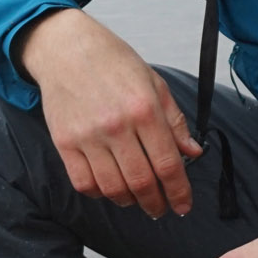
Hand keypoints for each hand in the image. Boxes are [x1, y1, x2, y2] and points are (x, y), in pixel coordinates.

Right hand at [18, 9, 202, 217]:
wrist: (66, 48)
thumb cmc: (112, 62)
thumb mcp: (154, 83)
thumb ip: (174, 121)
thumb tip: (193, 153)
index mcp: (145, 109)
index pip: (168, 164)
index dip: (179, 192)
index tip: (183, 205)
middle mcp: (117, 126)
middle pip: (141, 182)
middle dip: (156, 203)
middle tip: (160, 209)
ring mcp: (88, 136)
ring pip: (113, 188)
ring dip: (129, 201)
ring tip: (136, 199)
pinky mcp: (64, 142)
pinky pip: (83, 183)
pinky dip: (99, 193)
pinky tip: (108, 187)